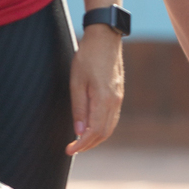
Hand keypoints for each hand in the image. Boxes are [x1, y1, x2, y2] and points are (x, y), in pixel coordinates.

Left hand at [67, 27, 124, 156]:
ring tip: (80, 141)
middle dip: (88, 144)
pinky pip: (112, 118)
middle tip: (72, 148)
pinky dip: (102, 128)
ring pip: (110, 127)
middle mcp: (115, 102)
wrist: (105, 39)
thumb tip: (78, 132)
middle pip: (104, 133)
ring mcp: (119, 98)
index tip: (69, 150)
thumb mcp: (76, 82)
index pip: (95, 131)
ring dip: (95, 138)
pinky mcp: (118, 94)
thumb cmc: (87, 57)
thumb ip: (78, 108)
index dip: (82, 144)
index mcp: (104, 99)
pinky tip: (90, 127)